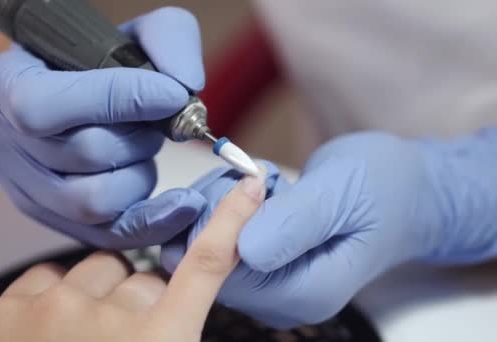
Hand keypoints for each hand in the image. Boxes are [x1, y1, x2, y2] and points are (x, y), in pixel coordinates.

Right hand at [0, 7, 205, 248]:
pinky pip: (105, 236)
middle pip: (83, 155)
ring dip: (140, 177)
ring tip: (144, 152)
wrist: (62, 94)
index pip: (46, 106)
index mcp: (4, 88)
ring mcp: (24, 190)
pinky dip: (150, 222)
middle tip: (156, 125)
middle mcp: (3, 146)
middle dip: (138, 139)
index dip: (118, 100)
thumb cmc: (92, 63)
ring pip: (94, 203)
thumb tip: (185, 87)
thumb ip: (165, 39)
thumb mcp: (129, 33)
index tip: (172, 95)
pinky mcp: (53, 221)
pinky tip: (180, 206)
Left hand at [0, 173, 265, 341]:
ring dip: (94, 298)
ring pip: (96, 272)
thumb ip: (173, 332)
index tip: (246, 188)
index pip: (205, 268)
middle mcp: (109, 320)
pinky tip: (46, 335)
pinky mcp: (7, 310)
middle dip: (137, 304)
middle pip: (143, 279)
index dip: (228, 223)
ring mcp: (53, 309)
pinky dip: (51, 299)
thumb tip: (172, 306)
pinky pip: (48, 276)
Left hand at [162, 132, 463, 328]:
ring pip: (216, 256)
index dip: (218, 225)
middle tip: (242, 175)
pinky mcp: (273, 271)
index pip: (228, 273)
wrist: (408, 193)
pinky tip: (252, 193)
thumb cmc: (385, 189)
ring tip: (253, 180)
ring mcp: (279, 287)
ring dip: (220, 210)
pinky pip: (229, 248)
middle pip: (215, 268)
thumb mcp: (340, 193)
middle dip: (215, 214)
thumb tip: (242, 246)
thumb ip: (293, 224)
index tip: (235, 182)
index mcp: (309, 291)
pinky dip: (229, 214)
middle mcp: (288, 300)